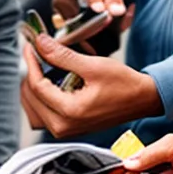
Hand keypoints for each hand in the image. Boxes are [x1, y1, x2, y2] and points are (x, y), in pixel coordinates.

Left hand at [20, 33, 161, 136]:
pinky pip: (43, 114)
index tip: (30, 46)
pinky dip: (40, 98)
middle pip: (30, 99)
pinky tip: (49, 81)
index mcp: (70, 112)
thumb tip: (41, 43)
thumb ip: (62, 56)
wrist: (142, 99)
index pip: (37, 86)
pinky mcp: (69, 128)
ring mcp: (66, 130)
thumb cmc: (123, 84)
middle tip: (36, 54)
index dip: (31, 63)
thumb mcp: (93, 66)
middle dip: (30, 74)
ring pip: (33, 109)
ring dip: (32, 87)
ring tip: (41, 67)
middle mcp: (64, 127)